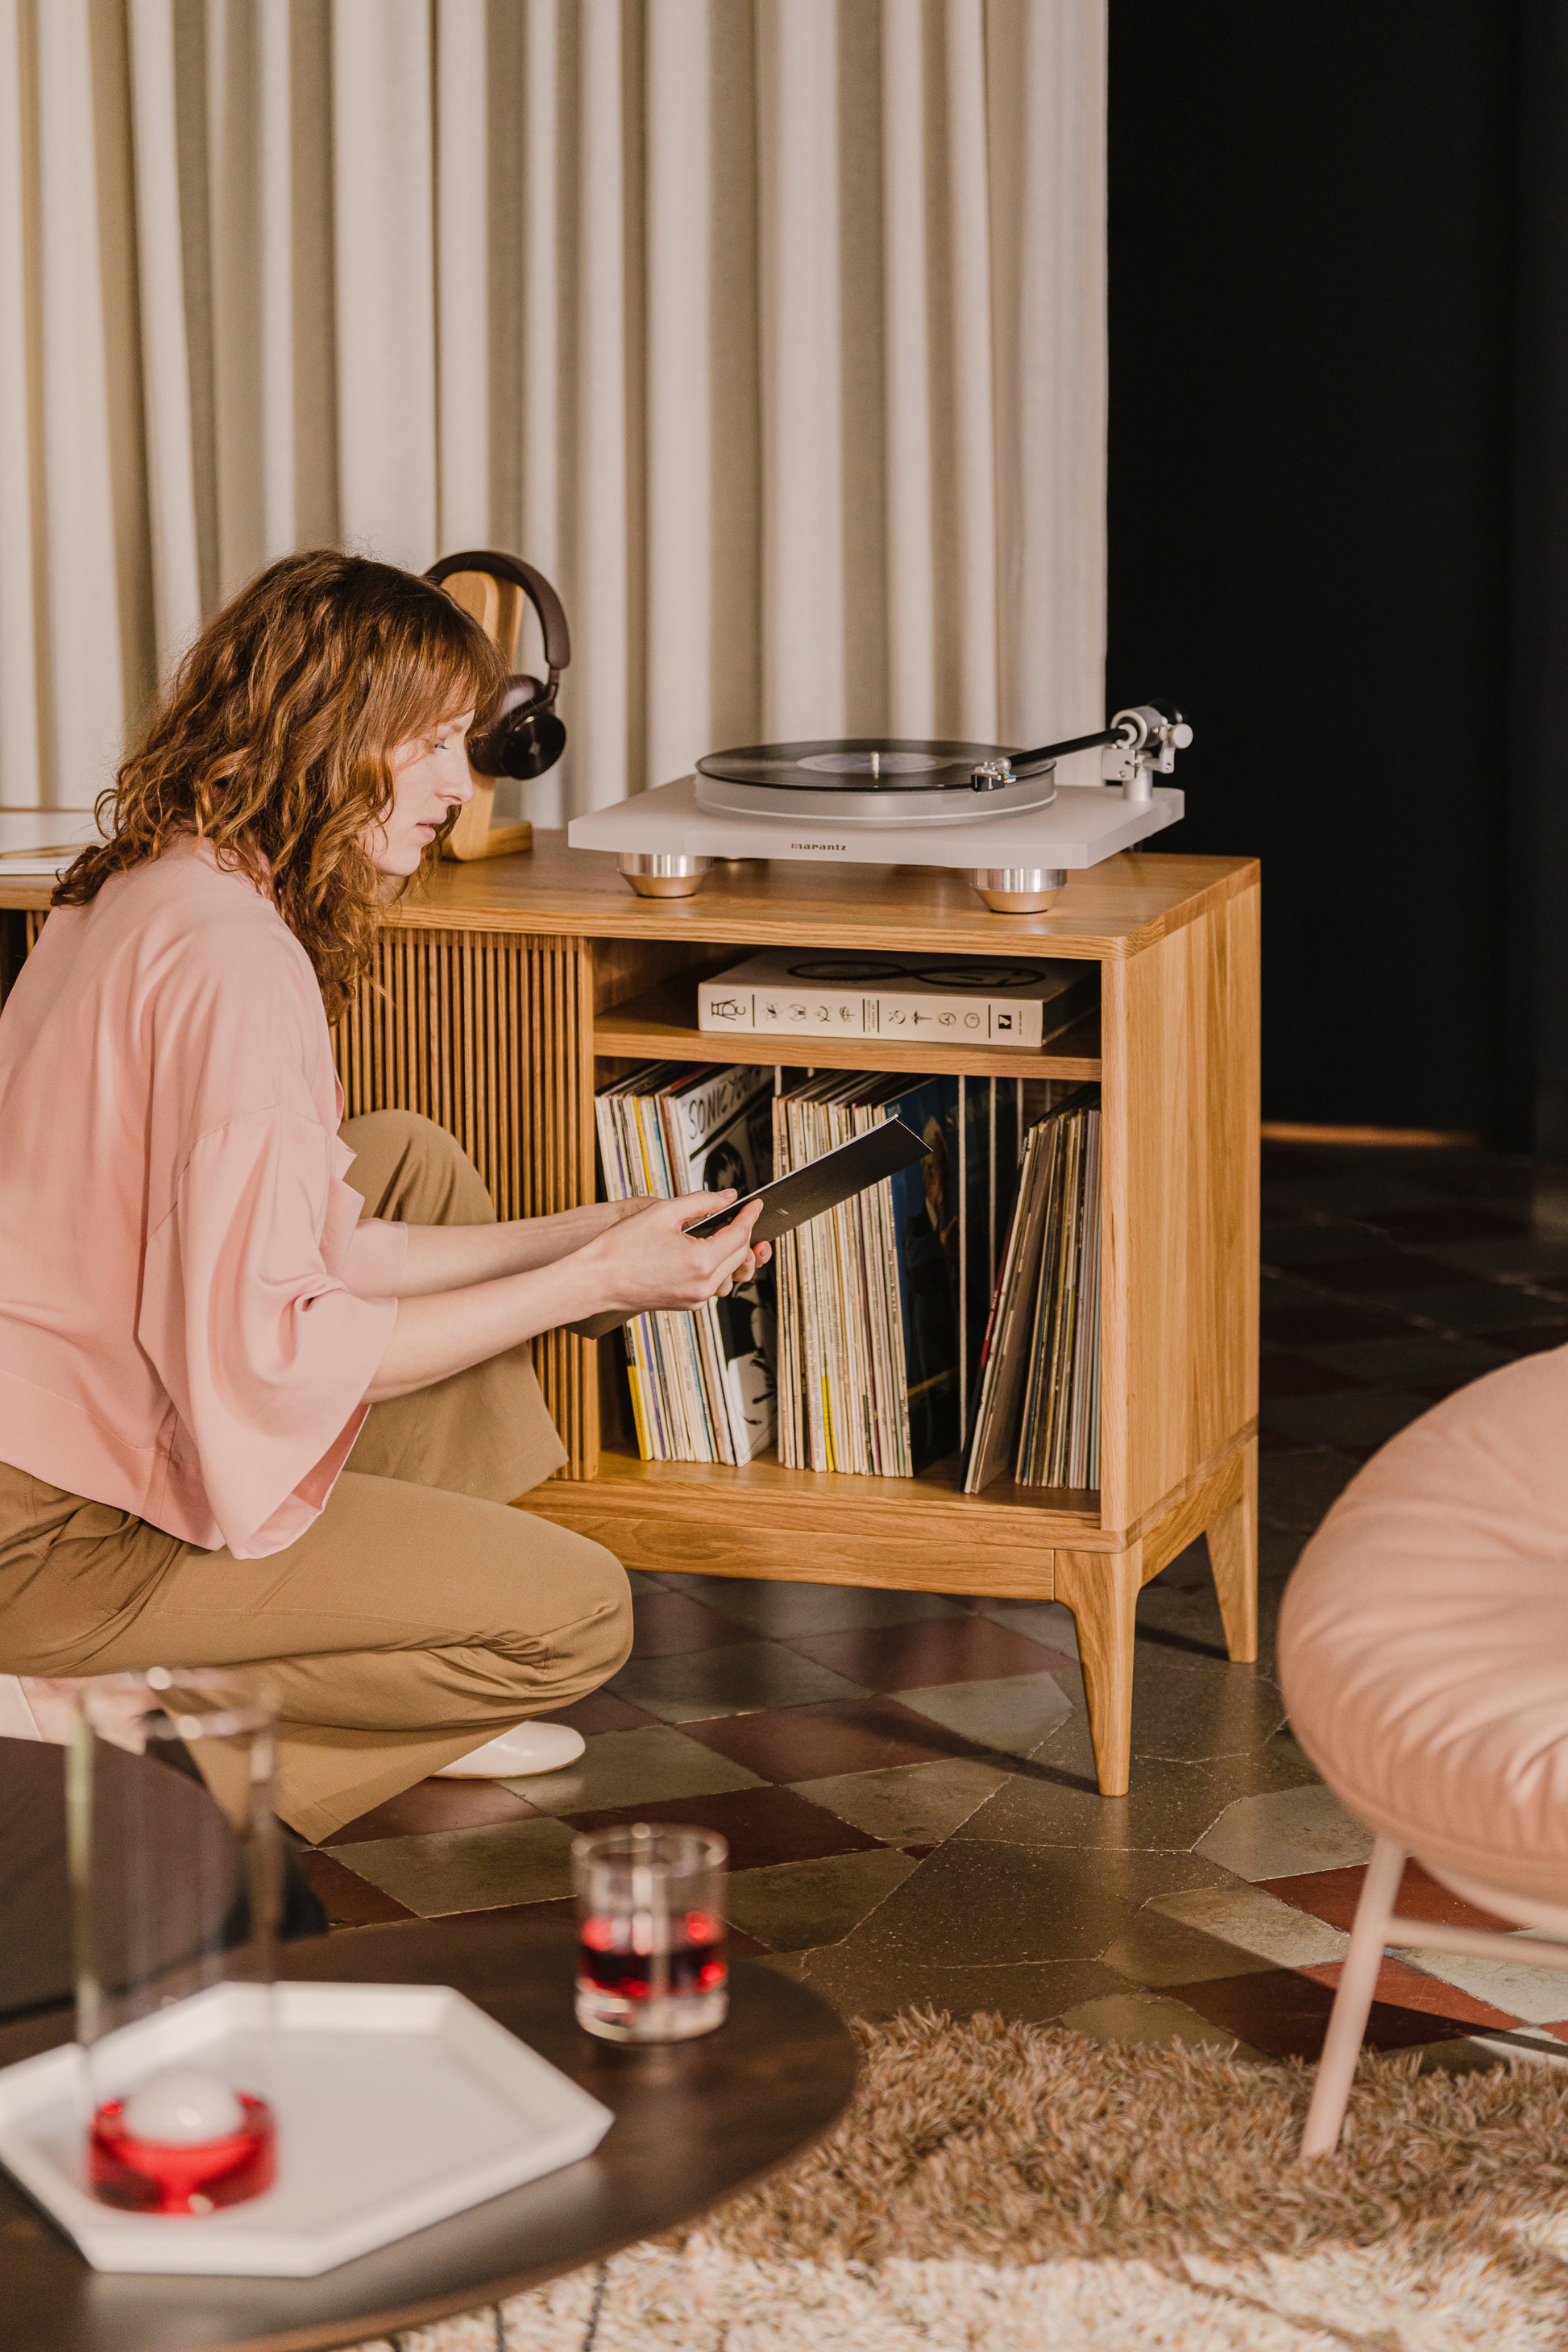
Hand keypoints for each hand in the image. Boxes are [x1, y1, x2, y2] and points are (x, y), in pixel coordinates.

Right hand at [575, 1191, 769, 1316]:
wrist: (596, 1280)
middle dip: (745, 1233)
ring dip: (733, 1253)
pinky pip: (712, 1283)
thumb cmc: (622, 1246)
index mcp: (702, 1262)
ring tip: (727, 1233)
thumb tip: (727, 1198)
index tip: (754, 1204)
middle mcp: (704, 1286)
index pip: (740, 1235)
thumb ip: (701, 1202)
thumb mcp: (663, 1212)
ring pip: (729, 1273)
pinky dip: (716, 1266)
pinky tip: (707, 1250)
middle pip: (739, 1256)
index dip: (749, 1216)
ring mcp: (696, 1299)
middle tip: (742, 1215)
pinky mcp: (687, 1304)